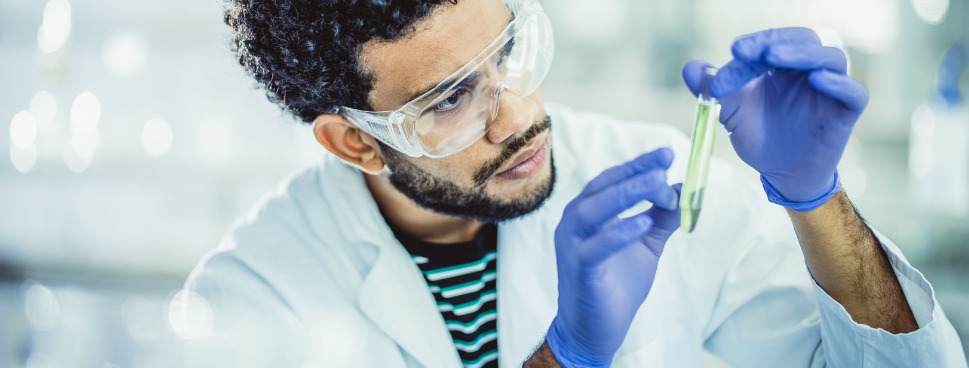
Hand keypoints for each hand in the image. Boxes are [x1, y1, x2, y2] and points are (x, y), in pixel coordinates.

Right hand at [546, 148, 680, 367]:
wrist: (591, 329)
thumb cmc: (615, 285)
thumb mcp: (645, 245)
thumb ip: (660, 218)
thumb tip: (683, 190)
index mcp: (587, 212)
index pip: (612, 179)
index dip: (638, 165)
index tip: (667, 154)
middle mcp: (574, 222)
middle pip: (603, 188)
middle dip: (635, 173)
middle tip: (665, 162)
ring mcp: (572, 244)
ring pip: (595, 210)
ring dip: (627, 193)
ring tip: (658, 184)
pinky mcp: (579, 268)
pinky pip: (596, 246)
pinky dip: (619, 232)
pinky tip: (644, 222)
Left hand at [682, 28, 868, 203]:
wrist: (780, 175)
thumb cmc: (760, 135)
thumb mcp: (730, 110)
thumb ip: (712, 87)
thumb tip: (689, 67)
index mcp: (783, 64)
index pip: (772, 43)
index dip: (754, 45)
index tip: (734, 51)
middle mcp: (809, 70)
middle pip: (803, 40)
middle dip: (775, 42)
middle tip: (749, 51)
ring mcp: (830, 90)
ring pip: (830, 58)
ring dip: (804, 54)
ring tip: (776, 57)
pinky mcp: (845, 113)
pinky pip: (853, 92)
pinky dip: (838, 83)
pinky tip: (817, 79)